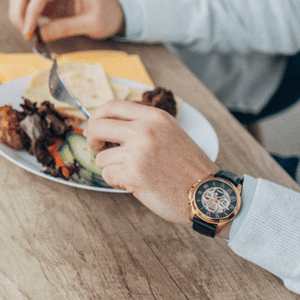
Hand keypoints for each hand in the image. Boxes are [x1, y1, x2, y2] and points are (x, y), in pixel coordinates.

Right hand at [8, 0, 125, 41]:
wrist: (115, 12)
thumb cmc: (108, 15)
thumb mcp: (92, 24)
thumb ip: (66, 28)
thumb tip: (39, 35)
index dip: (30, 13)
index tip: (28, 32)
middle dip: (19, 13)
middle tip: (24, 34)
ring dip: (19, 15)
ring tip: (27, 33)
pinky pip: (28, 4)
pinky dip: (25, 17)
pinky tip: (31, 30)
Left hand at [84, 100, 217, 226]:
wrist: (207, 194)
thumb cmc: (187, 167)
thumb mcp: (169, 133)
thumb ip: (142, 125)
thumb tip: (105, 125)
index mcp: (155, 117)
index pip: (112, 105)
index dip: (97, 116)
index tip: (96, 127)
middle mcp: (145, 131)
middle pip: (98, 126)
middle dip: (92, 139)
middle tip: (99, 149)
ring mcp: (138, 152)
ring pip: (101, 157)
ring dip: (111, 167)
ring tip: (132, 173)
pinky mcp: (134, 175)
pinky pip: (107, 175)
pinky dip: (117, 182)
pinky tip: (135, 184)